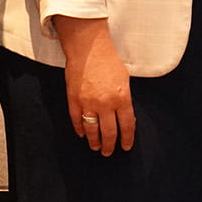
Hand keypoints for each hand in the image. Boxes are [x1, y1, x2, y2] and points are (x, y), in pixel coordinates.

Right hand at [54, 16, 135, 155]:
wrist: (88, 49)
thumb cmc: (108, 61)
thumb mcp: (124, 80)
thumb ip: (124, 100)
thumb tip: (125, 118)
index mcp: (122, 97)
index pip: (127, 125)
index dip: (127, 139)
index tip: (126, 146)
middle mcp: (105, 103)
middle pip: (109, 133)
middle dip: (110, 145)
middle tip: (109, 151)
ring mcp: (88, 103)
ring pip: (92, 131)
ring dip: (94, 142)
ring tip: (96, 147)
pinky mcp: (74, 101)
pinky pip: (77, 121)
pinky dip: (80, 130)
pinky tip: (83, 134)